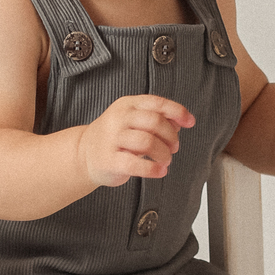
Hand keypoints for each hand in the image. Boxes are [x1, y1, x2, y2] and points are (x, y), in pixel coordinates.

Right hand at [78, 95, 194, 187]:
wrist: (83, 154)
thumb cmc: (114, 137)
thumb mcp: (133, 121)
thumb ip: (156, 119)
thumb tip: (180, 121)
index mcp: (127, 104)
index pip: (157, 103)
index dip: (177, 112)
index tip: (190, 122)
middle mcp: (118, 118)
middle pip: (155, 121)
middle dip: (171, 136)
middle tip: (174, 147)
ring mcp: (112, 139)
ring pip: (148, 142)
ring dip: (164, 153)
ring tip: (165, 160)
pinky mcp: (109, 160)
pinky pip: (136, 164)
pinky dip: (153, 169)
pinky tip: (160, 171)